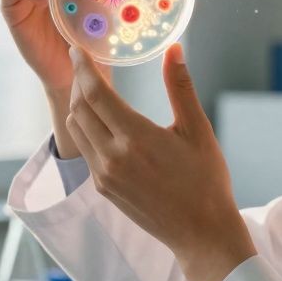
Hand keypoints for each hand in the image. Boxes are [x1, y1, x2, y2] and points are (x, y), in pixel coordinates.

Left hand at [65, 43, 257, 280]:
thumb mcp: (198, 130)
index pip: (95, 93)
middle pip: (79, 108)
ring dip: (80, 105)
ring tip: (93, 89)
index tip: (76, 47)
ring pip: (77, 130)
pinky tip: (103, 121)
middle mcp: (112, 157)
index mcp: (135, 139)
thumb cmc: (206, 181)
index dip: (82, 66)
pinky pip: (86, 150)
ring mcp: (104, 176)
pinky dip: (87, 128)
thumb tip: (173, 49)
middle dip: (78, 82)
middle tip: (86, 64)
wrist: (201, 233)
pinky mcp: (103, 189)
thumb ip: (180, 87)